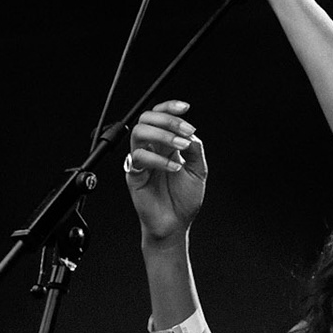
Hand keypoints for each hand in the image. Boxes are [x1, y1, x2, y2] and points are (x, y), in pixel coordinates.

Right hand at [124, 101, 204, 243]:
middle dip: (168, 119)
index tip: (186, 107)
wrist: (175, 225)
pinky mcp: (134, 175)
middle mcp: (153, 149)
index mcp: (166, 145)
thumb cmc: (184, 200)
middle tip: (185, 130)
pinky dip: (159, 160)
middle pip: (147, 119)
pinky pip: (139, 158)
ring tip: (180, 147)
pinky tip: (175, 168)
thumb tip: (189, 133)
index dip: (170, 107)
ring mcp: (142, 161)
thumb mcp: (198, 170)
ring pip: (139, 133)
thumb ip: (195, 149)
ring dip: (162, 135)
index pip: (161, 116)